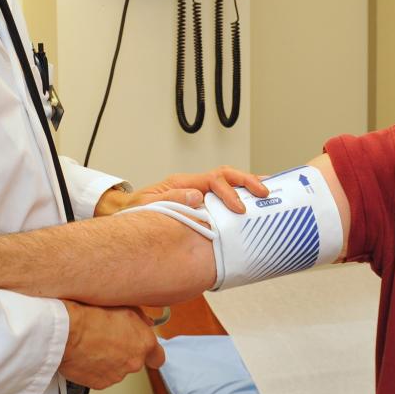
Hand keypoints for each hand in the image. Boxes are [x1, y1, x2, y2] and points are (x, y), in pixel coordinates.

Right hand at [59, 300, 163, 388]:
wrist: (67, 331)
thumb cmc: (92, 315)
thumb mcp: (124, 306)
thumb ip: (141, 318)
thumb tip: (146, 323)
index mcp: (144, 343)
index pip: (158, 357)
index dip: (152, 353)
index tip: (146, 350)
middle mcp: (134, 362)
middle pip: (134, 360)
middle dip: (124, 352)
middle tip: (108, 338)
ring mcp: (117, 375)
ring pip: (116, 368)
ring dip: (108, 359)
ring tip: (94, 343)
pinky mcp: (100, 383)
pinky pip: (100, 375)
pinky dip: (95, 367)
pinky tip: (87, 353)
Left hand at [97, 166, 270, 215]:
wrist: (125, 218)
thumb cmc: (135, 212)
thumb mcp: (148, 206)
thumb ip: (171, 200)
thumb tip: (197, 196)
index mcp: (182, 182)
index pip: (213, 180)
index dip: (229, 192)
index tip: (239, 208)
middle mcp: (193, 184)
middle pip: (226, 175)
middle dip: (247, 181)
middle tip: (264, 192)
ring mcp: (197, 192)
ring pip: (228, 182)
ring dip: (248, 185)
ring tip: (269, 190)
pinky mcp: (200, 203)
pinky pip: (223, 196)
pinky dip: (241, 196)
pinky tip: (254, 204)